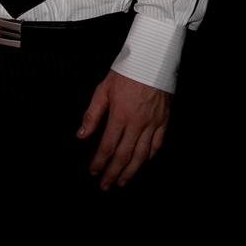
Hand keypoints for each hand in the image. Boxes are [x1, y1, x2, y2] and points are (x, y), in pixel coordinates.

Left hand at [77, 71, 170, 189]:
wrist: (152, 59)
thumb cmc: (125, 72)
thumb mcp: (102, 90)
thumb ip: (92, 114)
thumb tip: (81, 135)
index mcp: (120, 116)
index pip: (107, 146)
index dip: (99, 162)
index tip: (93, 172)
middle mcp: (137, 123)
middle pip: (124, 155)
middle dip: (113, 173)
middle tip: (106, 186)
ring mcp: (153, 123)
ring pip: (142, 155)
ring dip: (131, 171)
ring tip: (123, 181)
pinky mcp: (164, 120)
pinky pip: (158, 144)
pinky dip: (150, 156)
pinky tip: (143, 162)